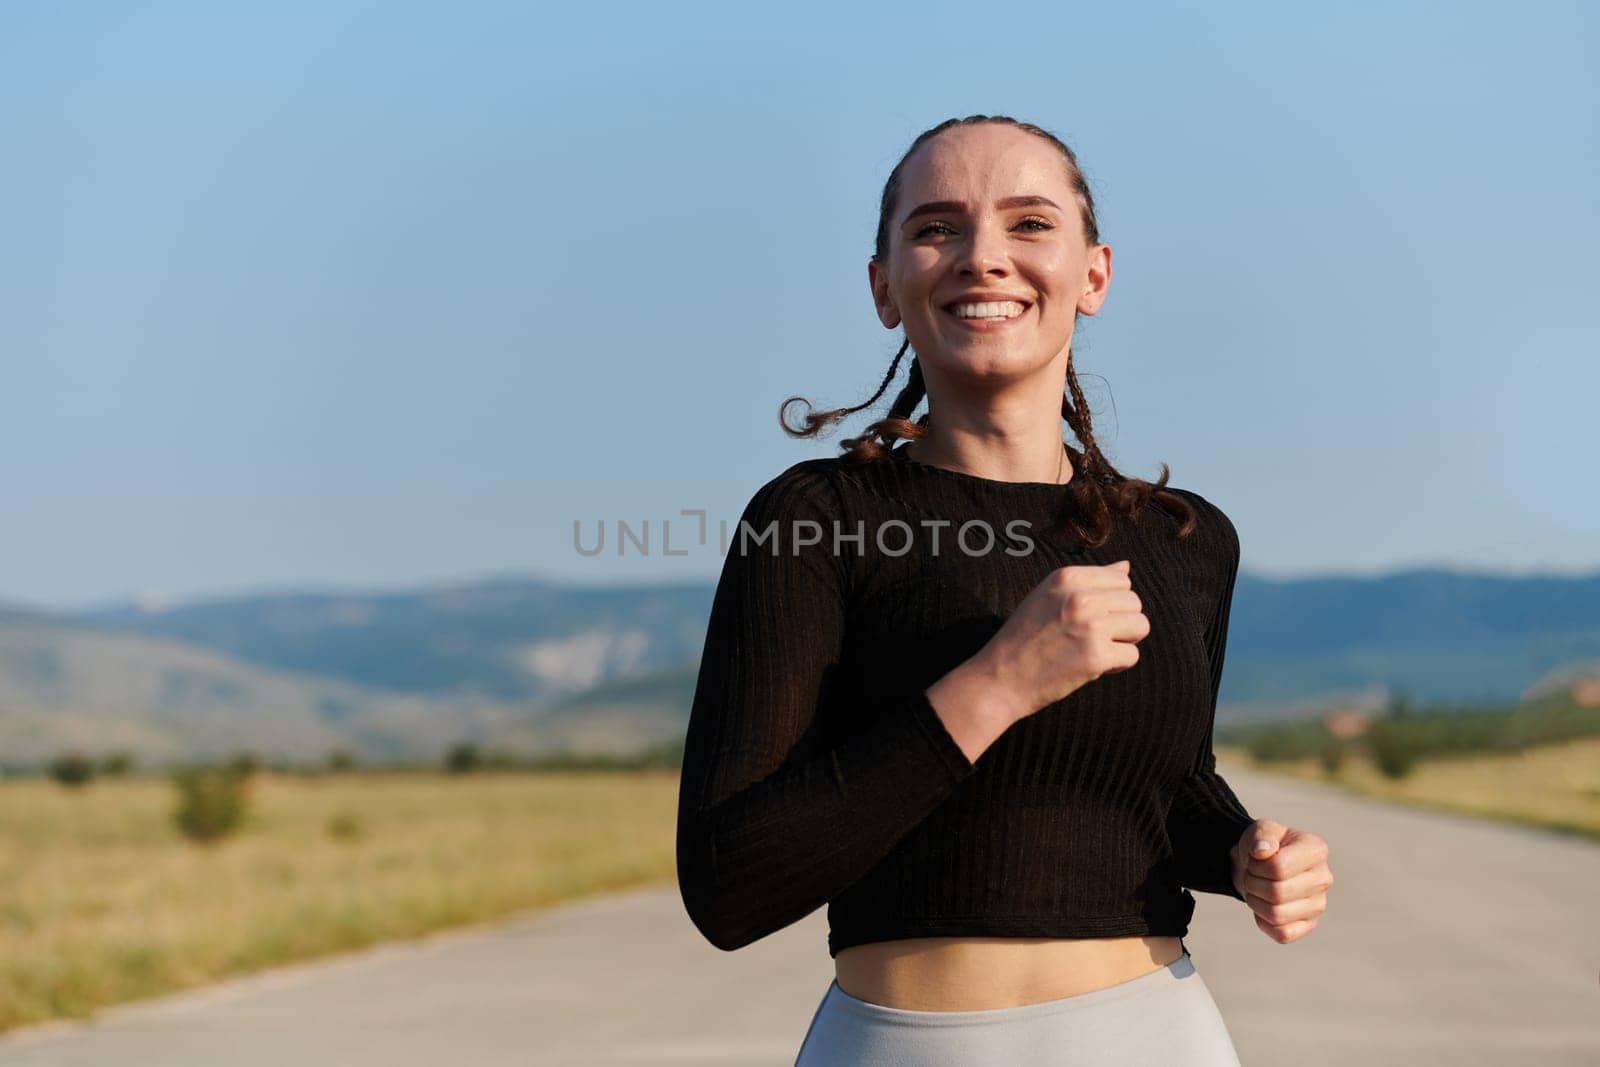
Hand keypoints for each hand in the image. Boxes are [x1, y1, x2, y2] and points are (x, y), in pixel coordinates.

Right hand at [970, 559, 1147, 723]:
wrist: (1000, 677)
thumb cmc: (1024, 638)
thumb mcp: (1048, 596)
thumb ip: (1089, 581)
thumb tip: (1126, 565)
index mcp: (1067, 577)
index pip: (1121, 579)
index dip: (1112, 602)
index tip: (1090, 618)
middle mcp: (1080, 597)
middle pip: (1134, 602)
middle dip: (1121, 622)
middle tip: (1092, 638)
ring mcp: (1090, 626)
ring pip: (1140, 626)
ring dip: (1124, 641)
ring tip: (1096, 649)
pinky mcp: (1096, 657)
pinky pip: (1132, 655)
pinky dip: (1117, 664)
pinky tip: (1092, 666)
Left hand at [1230, 819, 1332, 943]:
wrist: (1259, 865)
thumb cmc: (1263, 846)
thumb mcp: (1261, 829)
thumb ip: (1261, 834)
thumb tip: (1262, 851)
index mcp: (1316, 850)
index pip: (1278, 868)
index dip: (1256, 865)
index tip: (1255, 859)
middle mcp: (1323, 879)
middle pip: (1276, 893)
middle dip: (1252, 883)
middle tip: (1251, 875)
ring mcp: (1318, 905)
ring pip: (1277, 915)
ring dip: (1255, 902)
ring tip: (1257, 888)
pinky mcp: (1309, 925)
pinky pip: (1282, 934)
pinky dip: (1264, 922)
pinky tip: (1264, 906)